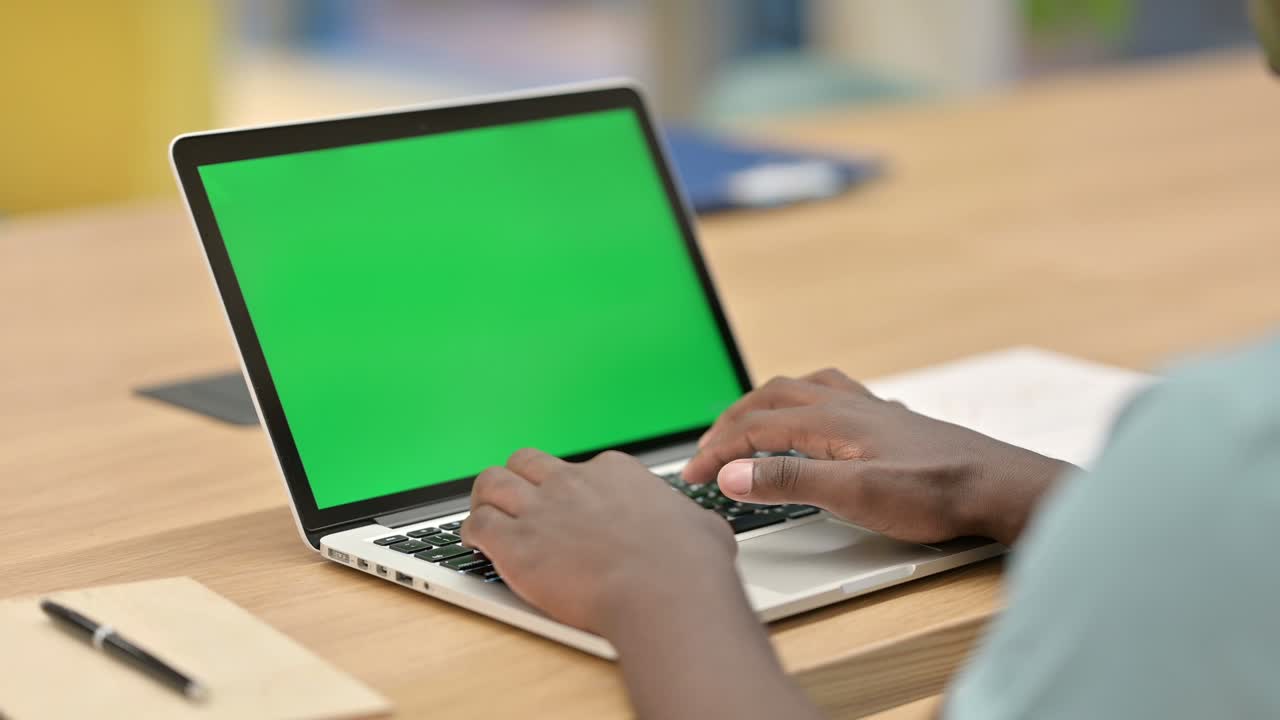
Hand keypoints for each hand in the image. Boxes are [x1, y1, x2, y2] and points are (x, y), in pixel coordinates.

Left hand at [460, 448, 741, 635]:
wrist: (665, 594)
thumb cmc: (689, 567)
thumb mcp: (702, 526)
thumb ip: (687, 520)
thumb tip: (698, 528)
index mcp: (614, 472)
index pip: (579, 466)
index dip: (569, 487)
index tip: (569, 506)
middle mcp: (572, 482)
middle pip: (527, 462)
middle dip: (519, 479)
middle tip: (516, 499)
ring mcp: (541, 510)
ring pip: (492, 483)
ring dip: (485, 498)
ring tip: (485, 514)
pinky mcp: (516, 545)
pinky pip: (477, 525)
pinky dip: (472, 533)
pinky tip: (475, 544)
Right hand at [683, 368, 1073, 545]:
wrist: (998, 487)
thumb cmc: (936, 492)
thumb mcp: (855, 495)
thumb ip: (790, 482)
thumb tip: (732, 474)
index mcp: (830, 419)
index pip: (753, 428)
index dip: (716, 452)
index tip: (692, 478)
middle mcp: (846, 404)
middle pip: (769, 399)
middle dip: (730, 423)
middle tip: (708, 454)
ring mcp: (868, 409)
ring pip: (799, 389)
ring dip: (762, 405)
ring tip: (745, 427)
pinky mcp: (887, 420)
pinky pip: (830, 394)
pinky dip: (801, 402)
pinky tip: (812, 420)